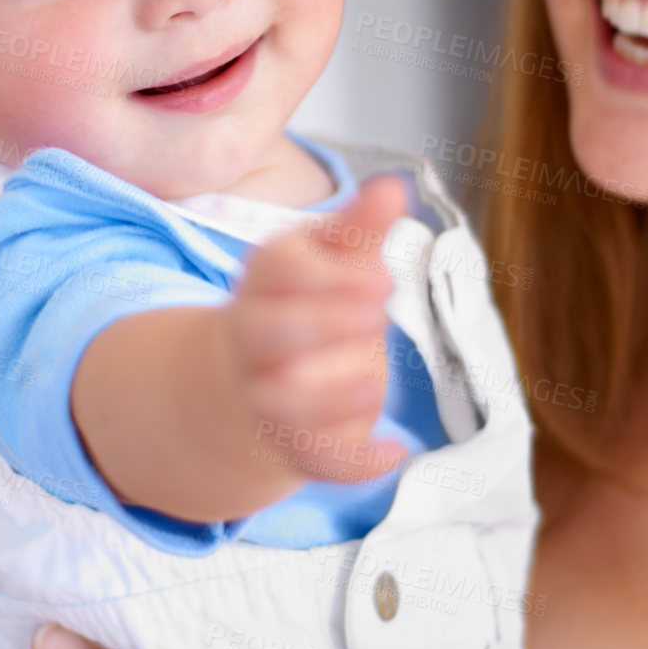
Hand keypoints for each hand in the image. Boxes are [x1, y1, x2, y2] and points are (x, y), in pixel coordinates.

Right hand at [227, 176, 407, 485]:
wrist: (251, 376)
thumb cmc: (304, 303)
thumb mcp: (327, 258)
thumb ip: (360, 226)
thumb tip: (395, 185)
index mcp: (265, 281)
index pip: (280, 267)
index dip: (332, 273)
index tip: (383, 278)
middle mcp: (255, 339)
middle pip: (274, 331)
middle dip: (328, 321)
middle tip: (377, 315)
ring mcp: (265, 394)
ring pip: (285, 402)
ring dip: (334, 393)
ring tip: (376, 381)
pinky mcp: (290, 443)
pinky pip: (314, 459)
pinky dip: (354, 462)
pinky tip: (395, 451)